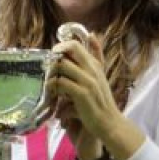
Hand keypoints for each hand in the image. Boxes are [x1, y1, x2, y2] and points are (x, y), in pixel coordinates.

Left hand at [48, 36, 141, 159]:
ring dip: (51, 75)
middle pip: (69, 50)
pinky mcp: (82, 94)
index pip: (75, 44)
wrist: (110, 124)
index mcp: (94, 65)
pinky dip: (53, 89)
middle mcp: (92, 69)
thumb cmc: (100, 103)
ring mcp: (88, 81)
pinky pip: (61, 83)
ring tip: (49, 87)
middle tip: (48, 73)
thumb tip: (92, 35)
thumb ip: (95, 58)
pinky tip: (53, 98)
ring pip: (61, 66)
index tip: (53, 57)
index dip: (60, 47)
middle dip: (54, 59)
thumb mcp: (98, 78)